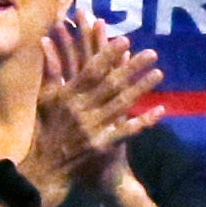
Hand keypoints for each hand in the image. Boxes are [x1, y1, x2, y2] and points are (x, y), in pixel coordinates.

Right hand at [19, 13, 163, 206]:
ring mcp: (94, 128)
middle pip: (111, 84)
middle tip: (151, 53)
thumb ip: (50, 70)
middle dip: (132, 67)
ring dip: (141, 88)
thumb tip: (46, 39)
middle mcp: (82, 110)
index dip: (108, 55)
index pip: (91, 71)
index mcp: (68, 96)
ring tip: (158, 73)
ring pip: (122, 104)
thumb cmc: (47, 127)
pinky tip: (160, 109)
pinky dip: (144, 120)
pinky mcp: (103, 145)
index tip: (125, 39)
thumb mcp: (45, 97)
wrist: (47, 167)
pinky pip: (127, 130)